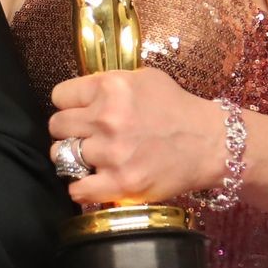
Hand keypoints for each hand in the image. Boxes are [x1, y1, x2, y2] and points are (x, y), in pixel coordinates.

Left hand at [48, 69, 227, 205]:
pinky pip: (77, 189)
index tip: (80, 112)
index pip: (59, 96)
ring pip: (61, 155)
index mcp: (110, 88)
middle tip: (86, 136)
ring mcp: (112, 153)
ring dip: (73, 157)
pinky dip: (80, 187)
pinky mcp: (121, 183)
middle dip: (69, 130)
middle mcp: (107, 118)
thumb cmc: (177, 109)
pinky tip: (91, 181)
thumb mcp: (143, 79)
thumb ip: (107, 82)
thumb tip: (78, 94)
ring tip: (90, 158)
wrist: (211, 144)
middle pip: (56, 125)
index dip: (69, 105)